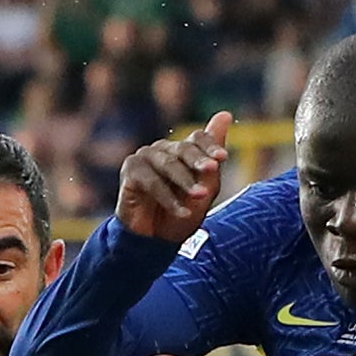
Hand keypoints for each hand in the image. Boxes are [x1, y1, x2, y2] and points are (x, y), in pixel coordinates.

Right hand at [118, 112, 231, 245]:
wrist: (154, 241)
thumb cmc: (180, 214)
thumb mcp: (204, 190)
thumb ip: (212, 158)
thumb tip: (226, 114)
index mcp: (181, 151)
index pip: (198, 138)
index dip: (210, 145)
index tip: (222, 158)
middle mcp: (163, 149)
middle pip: (183, 148)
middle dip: (199, 161)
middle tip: (212, 170)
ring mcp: (145, 157)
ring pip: (168, 164)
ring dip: (186, 182)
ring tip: (200, 197)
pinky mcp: (130, 170)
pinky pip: (151, 181)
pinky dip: (168, 199)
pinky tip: (182, 212)